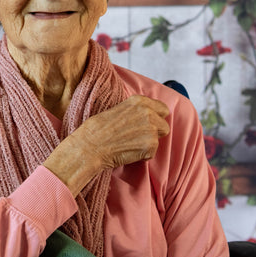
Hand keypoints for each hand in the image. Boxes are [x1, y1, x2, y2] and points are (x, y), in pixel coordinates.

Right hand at [44, 95, 169, 195]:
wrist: (91, 145)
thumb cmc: (98, 129)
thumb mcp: (119, 109)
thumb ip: (136, 111)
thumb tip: (147, 116)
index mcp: (140, 101)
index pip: (162, 109)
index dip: (156, 118)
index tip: (148, 124)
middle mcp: (148, 112)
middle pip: (164, 125)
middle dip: (155, 132)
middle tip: (137, 137)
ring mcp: (151, 128)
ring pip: (159, 140)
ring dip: (148, 144)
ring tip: (130, 144)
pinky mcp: (151, 145)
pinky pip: (152, 153)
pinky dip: (143, 155)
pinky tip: (128, 152)